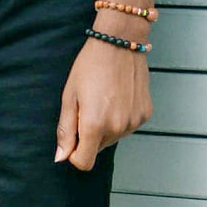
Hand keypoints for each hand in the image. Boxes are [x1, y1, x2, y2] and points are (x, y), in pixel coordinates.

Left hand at [54, 30, 152, 170]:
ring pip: (113, 138)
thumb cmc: (90, 66)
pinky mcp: (145, 115)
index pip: (84, 163)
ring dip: (105, 127)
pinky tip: (118, 97)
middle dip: (89, 136)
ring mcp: (134, 122)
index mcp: (95, 125)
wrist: (119, 42)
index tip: (73, 138)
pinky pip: (127, 127)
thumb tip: (61, 158)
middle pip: (98, 150)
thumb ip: (65, 130)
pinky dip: (120, 118)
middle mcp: (117, 128)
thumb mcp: (70, 97)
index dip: (74, 154)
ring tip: (103, 99)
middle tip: (88, 107)